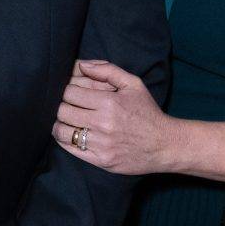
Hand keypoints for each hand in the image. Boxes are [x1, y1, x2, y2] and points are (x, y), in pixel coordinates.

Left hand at [54, 58, 177, 175]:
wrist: (164, 145)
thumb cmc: (147, 112)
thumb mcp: (133, 84)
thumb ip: (107, 70)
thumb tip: (82, 65)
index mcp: (109, 102)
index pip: (69, 92)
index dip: (68, 91)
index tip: (73, 94)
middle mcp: (103, 123)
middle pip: (62, 111)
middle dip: (63, 106)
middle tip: (70, 107)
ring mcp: (101, 144)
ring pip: (62, 131)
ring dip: (60, 124)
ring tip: (68, 121)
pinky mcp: (100, 160)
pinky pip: (70, 149)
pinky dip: (65, 140)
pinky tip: (72, 134)